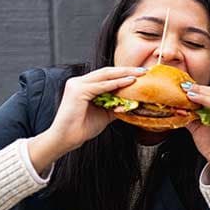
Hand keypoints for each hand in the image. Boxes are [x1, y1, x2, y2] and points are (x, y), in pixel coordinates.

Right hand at [29, 66, 147, 172]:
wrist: (67, 139)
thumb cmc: (82, 127)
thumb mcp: (105, 113)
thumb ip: (116, 104)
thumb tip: (133, 102)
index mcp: (83, 85)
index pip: (106, 75)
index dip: (123, 73)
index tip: (140, 74)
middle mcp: (79, 82)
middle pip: (107, 72)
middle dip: (126, 70)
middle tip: (143, 70)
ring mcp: (77, 84)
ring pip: (105, 75)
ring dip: (124, 74)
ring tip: (139, 74)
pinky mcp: (78, 91)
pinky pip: (102, 86)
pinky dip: (117, 83)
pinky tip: (129, 82)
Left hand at [184, 83, 209, 182]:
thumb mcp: (196, 127)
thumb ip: (190, 115)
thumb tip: (177, 106)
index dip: (196, 89)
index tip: (182, 87)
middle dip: (198, 89)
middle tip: (184, 88)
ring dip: (202, 94)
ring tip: (189, 94)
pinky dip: (209, 102)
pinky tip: (198, 100)